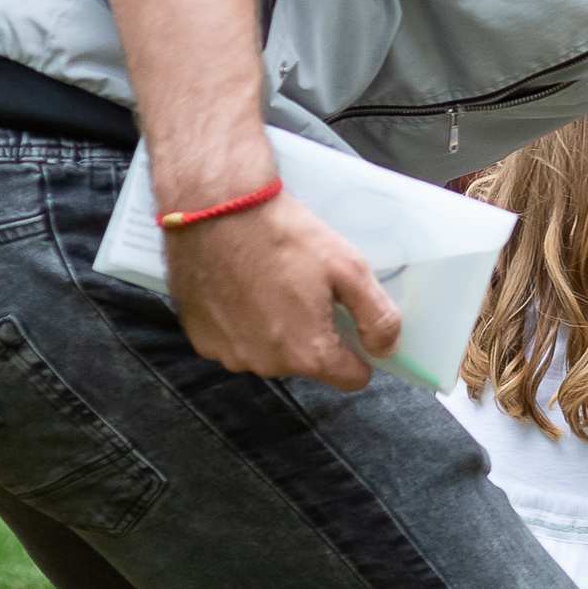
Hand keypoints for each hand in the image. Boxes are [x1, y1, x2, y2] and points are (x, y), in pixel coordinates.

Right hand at [163, 193, 401, 391]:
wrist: (214, 210)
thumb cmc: (281, 235)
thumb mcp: (349, 268)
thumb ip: (378, 317)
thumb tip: (386, 349)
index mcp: (307, 352)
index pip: (351, 379)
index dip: (359, 353)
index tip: (351, 325)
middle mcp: (266, 364)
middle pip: (309, 364)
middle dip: (315, 334)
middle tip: (308, 290)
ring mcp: (229, 354)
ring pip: (271, 354)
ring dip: (277, 329)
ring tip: (273, 284)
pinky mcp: (201, 339)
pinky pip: (237, 342)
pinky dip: (243, 323)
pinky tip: (244, 288)